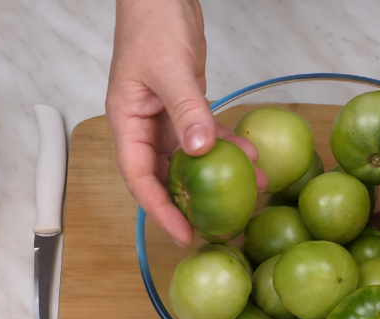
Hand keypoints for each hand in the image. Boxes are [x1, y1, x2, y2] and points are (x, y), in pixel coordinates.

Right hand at [105, 0, 264, 246]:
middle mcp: (143, 126)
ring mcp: (165, 118)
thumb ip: (186, 110)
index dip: (159, 210)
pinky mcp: (186, 108)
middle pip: (163, 177)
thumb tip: (199, 151)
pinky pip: (206, 137)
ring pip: (190, 160)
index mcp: (127, 122)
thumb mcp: (170, 69)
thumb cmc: (152, 24)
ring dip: (218, 177)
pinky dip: (227, 148)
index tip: (182, 234)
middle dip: (190, 204)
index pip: (139, 178)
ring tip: (250, 193)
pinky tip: (252, 158)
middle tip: (219, 228)